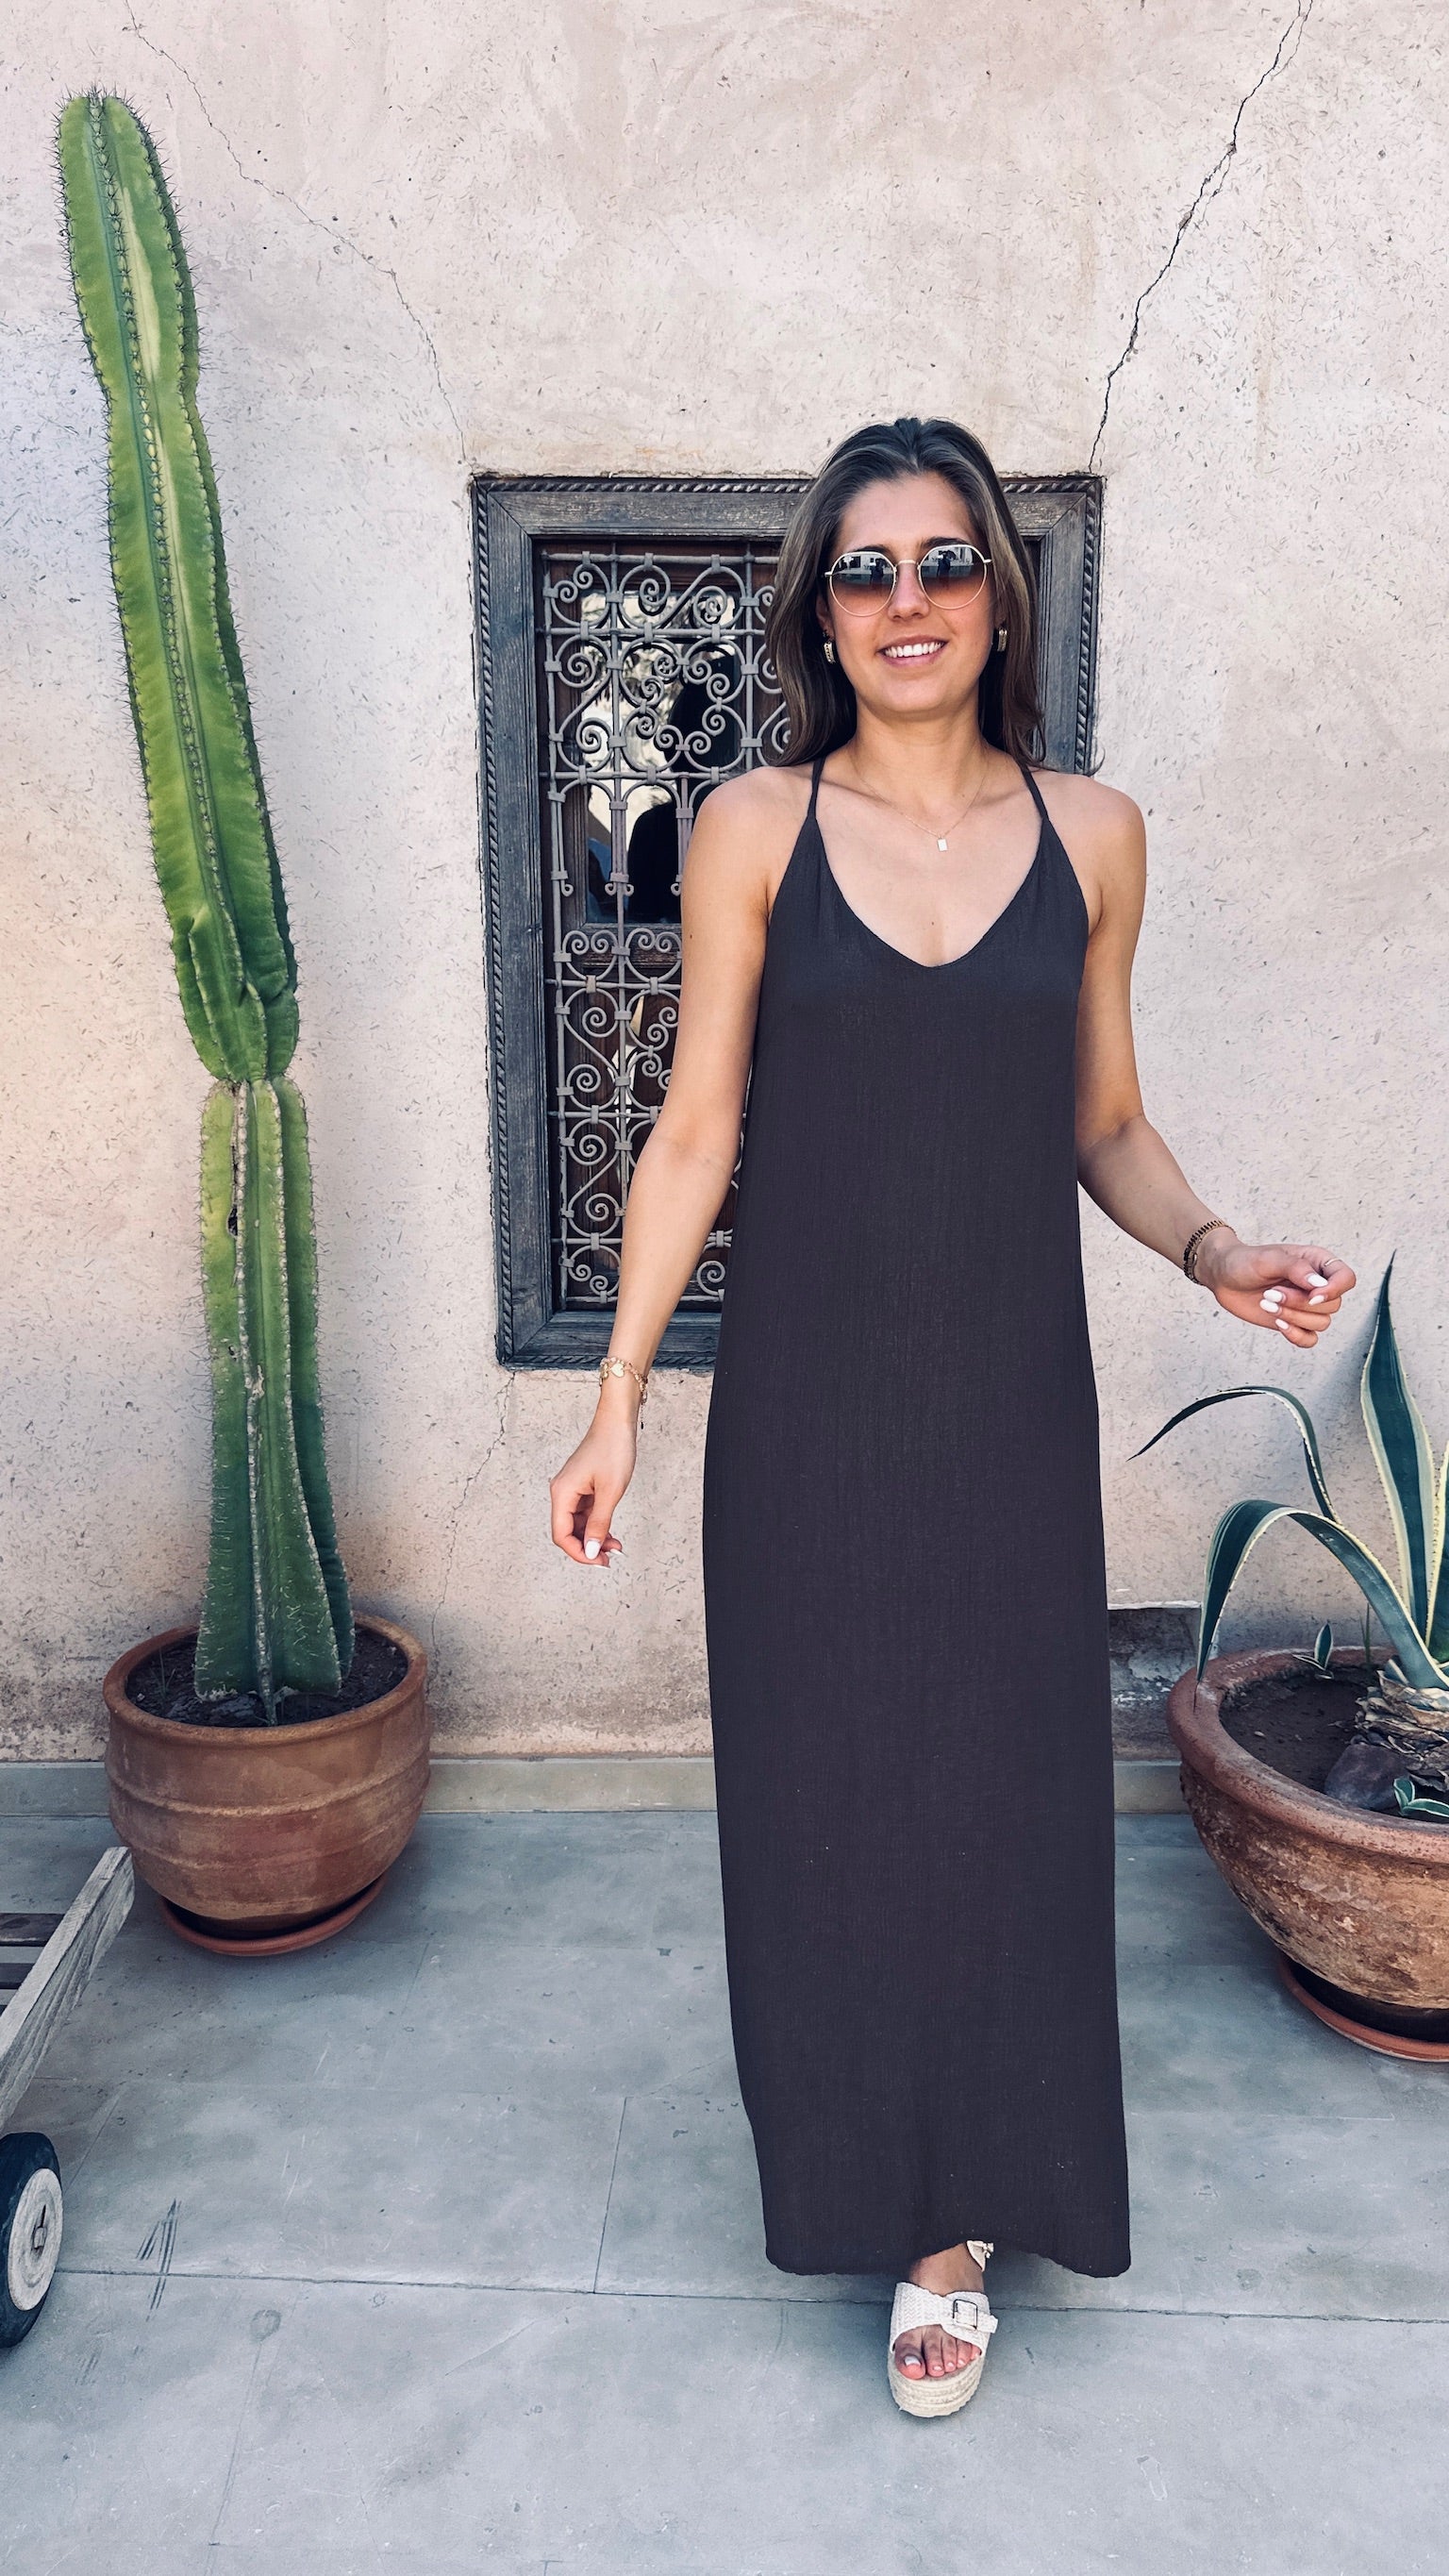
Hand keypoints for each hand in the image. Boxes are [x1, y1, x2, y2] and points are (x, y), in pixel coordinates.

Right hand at [549, 1395, 637, 1565]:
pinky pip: (585, 1514)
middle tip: (609, 1558)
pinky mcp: (582, 1487)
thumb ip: (599, 1524)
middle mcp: (562, 1493)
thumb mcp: (610, 1492)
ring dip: (594, 1538)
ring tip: (614, 1547)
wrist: (617, 1422)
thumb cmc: (612, 1449)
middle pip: (568, 1532)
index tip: (599, 1562)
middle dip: (588, 1548)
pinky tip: (611, 1532)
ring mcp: (572, 1490)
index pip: (561, 1535)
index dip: (579, 1553)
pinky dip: (597, 1525)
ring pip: (578, 1524)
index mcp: (562, 1493)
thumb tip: (590, 1551)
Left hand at [1197, 1235, 1356, 1349]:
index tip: (1312, 1295)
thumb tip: (1320, 1287)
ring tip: (1267, 1302)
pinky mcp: (1294, 1322)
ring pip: (1322, 1323)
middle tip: (1271, 1293)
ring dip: (1294, 1317)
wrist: (1223, 1277)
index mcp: (1317, 1263)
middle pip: (1333, 1305)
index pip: (1347, 1278)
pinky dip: (1296, 1335)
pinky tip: (1278, 1323)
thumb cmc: (1246, 1261)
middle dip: (1301, 1304)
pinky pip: (1310, 1339)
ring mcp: (1306, 1306)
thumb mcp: (1269, 1258)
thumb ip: (1296, 1269)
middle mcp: (1317, 1286)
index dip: (1335, 1290)